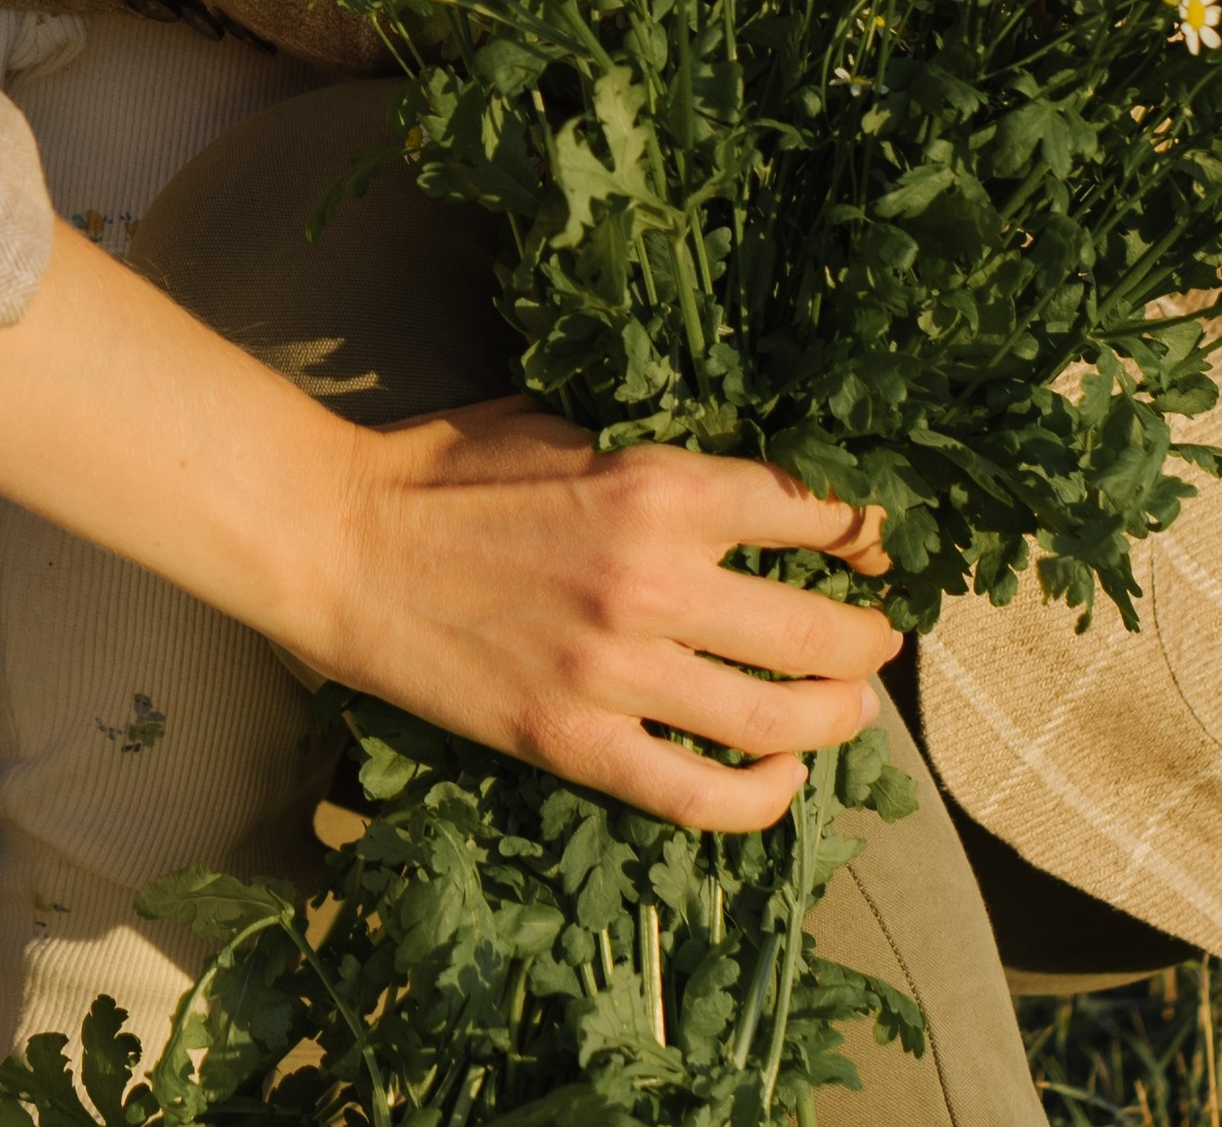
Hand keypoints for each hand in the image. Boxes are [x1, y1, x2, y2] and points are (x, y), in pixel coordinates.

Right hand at [0, 226, 890, 829]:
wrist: (342, 542)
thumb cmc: (450, 467)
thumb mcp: (569, 424)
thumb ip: (659, 457)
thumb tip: (747, 481)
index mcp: (660, 484)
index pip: (816, 512)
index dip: (868, 532)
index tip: (879, 544)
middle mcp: (656, 579)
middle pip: (822, 630)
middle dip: (871, 637)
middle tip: (878, 637)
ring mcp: (618, 670)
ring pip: (781, 721)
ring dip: (838, 717)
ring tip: (848, 708)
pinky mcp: (576, 742)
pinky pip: (703, 795)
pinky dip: (763, 798)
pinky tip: (780, 779)